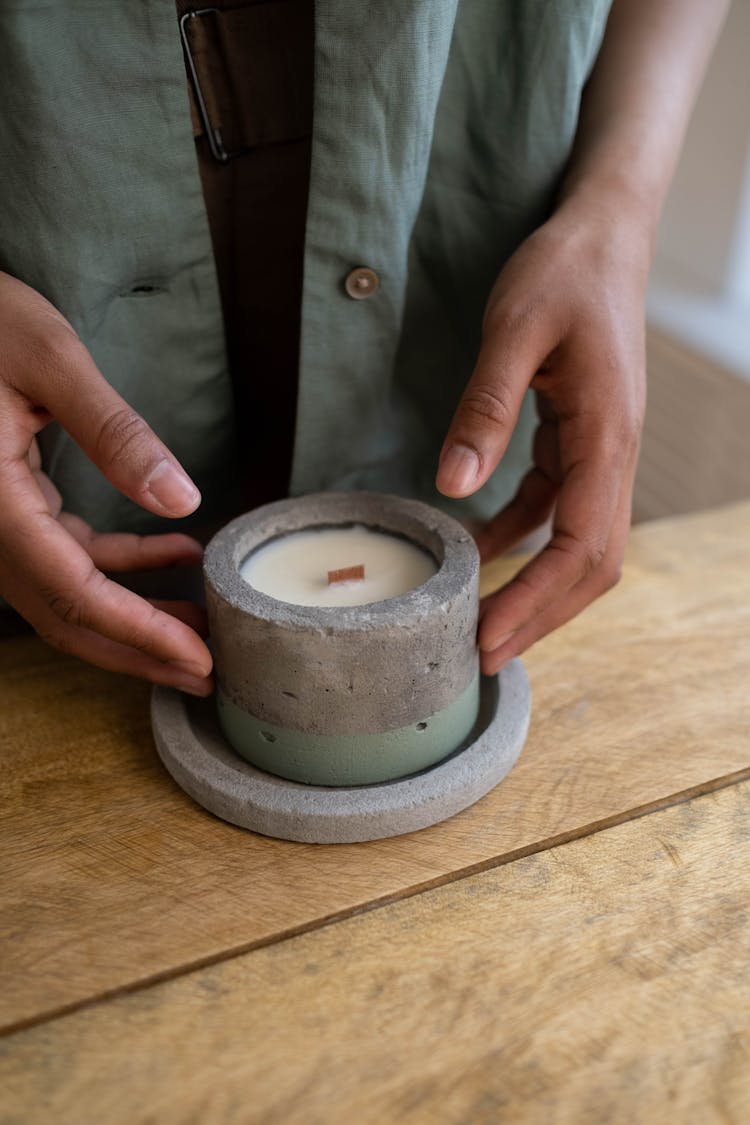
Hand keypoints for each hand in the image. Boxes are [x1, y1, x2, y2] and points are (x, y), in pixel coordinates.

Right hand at [0, 272, 212, 693]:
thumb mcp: (49, 359)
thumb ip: (113, 431)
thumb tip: (182, 500)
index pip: (72, 591)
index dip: (138, 632)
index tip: (197, 656)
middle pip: (66, 617)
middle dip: (139, 651)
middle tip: (206, 673)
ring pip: (66, 595)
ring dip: (135, 615)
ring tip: (203, 624)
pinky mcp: (11, 505)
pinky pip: (67, 555)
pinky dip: (123, 565)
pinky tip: (179, 555)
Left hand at [436, 198, 648, 672]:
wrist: (602, 234)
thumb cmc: (564, 270)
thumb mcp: (514, 329)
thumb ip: (485, 409)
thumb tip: (450, 485)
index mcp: (606, 435)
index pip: (580, 544)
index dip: (536, 601)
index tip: (488, 638)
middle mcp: (614, 453)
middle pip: (591, 562)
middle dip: (540, 614)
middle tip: (482, 655)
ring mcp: (601, 450)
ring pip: (577, 543)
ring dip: (533, 587)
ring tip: (479, 623)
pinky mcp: (579, 440)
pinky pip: (556, 507)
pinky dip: (520, 538)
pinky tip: (477, 551)